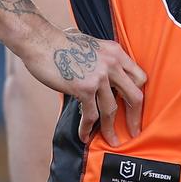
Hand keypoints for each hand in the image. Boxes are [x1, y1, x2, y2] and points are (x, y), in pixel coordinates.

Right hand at [23, 26, 146, 146]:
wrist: (41, 41)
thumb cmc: (61, 42)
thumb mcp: (92, 44)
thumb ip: (103, 59)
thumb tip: (105, 77)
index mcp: (116, 52)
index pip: (139, 77)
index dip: (139, 94)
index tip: (136, 108)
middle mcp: (112, 64)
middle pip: (134, 95)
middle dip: (134, 117)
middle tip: (134, 131)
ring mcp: (100, 76)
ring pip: (112, 109)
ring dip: (110, 128)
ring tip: (111, 140)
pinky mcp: (84, 88)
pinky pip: (91, 114)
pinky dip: (87, 128)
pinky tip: (85, 135)